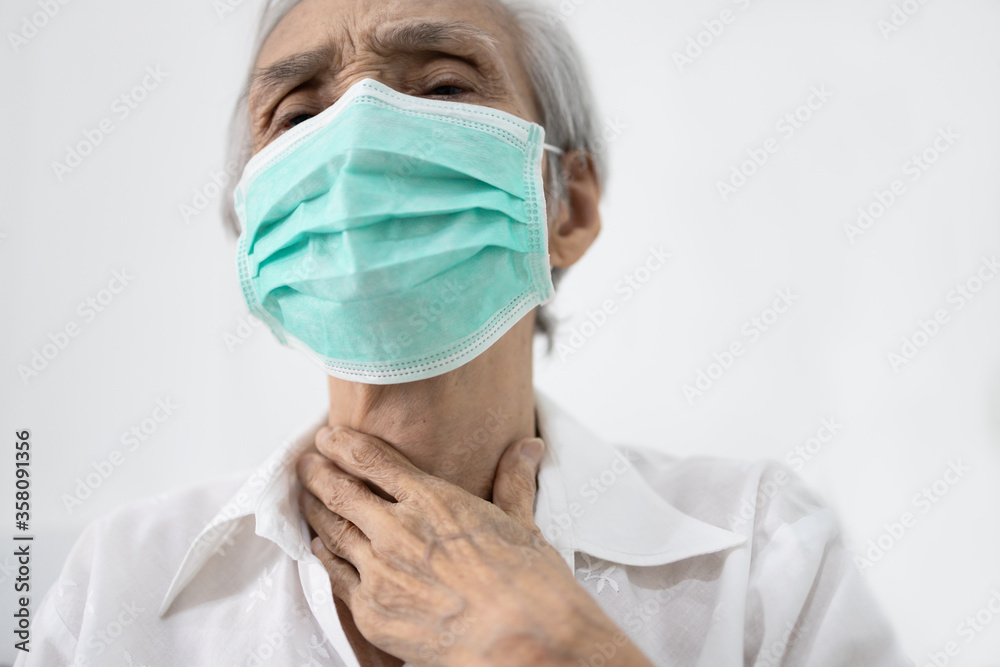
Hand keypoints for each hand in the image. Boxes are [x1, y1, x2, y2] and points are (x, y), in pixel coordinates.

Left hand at [296, 426, 653, 666]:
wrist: (525, 643)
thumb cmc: (529, 586)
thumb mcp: (522, 523)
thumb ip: (513, 481)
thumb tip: (528, 447)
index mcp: (432, 502)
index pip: (372, 461)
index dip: (343, 444)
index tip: (329, 437)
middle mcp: (399, 532)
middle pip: (341, 492)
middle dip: (318, 473)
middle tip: (306, 463)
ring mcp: (382, 574)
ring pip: (332, 532)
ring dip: (314, 511)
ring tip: (305, 498)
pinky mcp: (374, 614)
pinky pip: (337, 579)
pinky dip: (325, 557)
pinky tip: (320, 548)